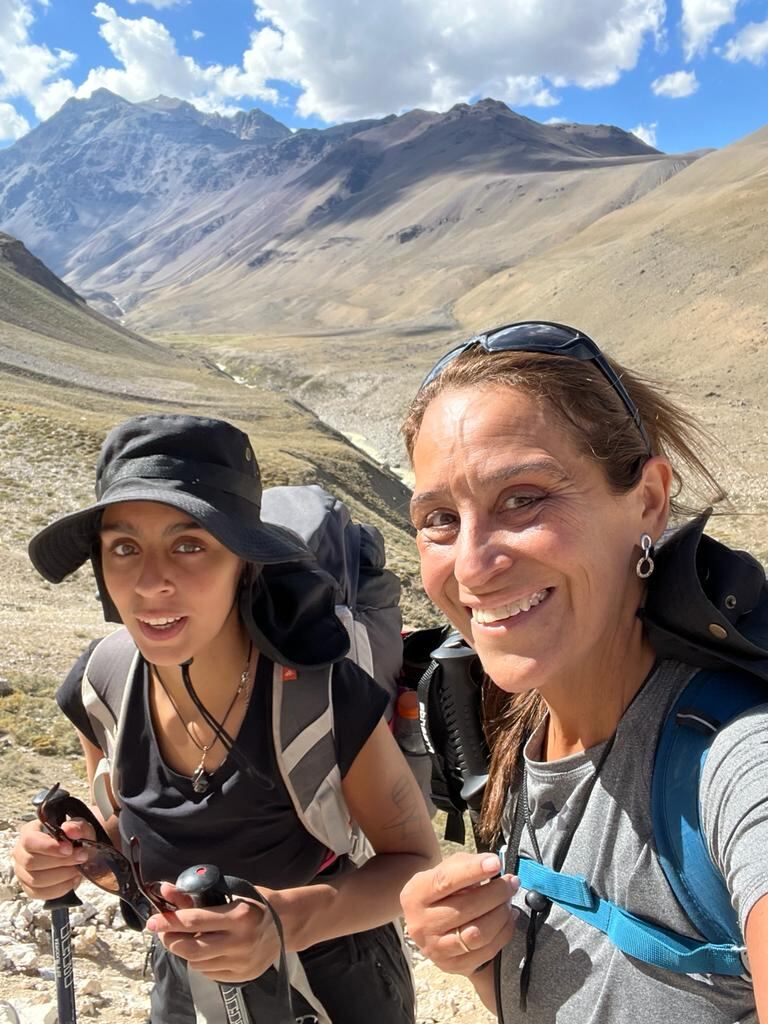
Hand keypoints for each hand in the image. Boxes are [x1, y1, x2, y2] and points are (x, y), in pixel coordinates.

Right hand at [12, 817, 95, 901]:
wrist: (78, 854)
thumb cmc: (74, 839)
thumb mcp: (80, 828)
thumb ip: (77, 826)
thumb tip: (69, 830)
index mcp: (29, 832)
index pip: (29, 840)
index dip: (48, 846)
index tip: (69, 849)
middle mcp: (21, 852)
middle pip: (31, 862)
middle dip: (60, 862)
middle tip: (80, 858)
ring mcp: (22, 872)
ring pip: (35, 880)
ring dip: (61, 876)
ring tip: (77, 869)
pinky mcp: (29, 888)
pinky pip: (40, 893)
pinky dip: (60, 888)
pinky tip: (72, 880)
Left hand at [147, 883, 280, 983]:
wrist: (288, 923)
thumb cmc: (256, 901)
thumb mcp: (229, 891)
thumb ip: (196, 894)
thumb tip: (165, 890)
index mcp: (238, 916)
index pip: (193, 921)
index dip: (168, 921)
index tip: (151, 921)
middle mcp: (240, 942)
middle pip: (190, 948)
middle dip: (170, 939)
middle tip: (164, 931)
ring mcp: (241, 962)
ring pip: (196, 963)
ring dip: (185, 950)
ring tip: (187, 938)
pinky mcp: (242, 976)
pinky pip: (208, 973)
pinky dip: (201, 961)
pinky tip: (206, 949)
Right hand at [400, 852, 518, 975]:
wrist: (429, 924)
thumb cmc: (442, 891)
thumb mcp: (444, 871)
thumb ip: (465, 864)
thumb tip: (492, 864)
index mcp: (415, 895)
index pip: (445, 881)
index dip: (473, 871)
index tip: (496, 863)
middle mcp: (420, 924)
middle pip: (467, 908)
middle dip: (496, 892)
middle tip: (511, 882)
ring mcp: (435, 948)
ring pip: (478, 933)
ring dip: (501, 914)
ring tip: (508, 901)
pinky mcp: (452, 966)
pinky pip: (486, 951)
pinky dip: (503, 933)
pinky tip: (508, 919)